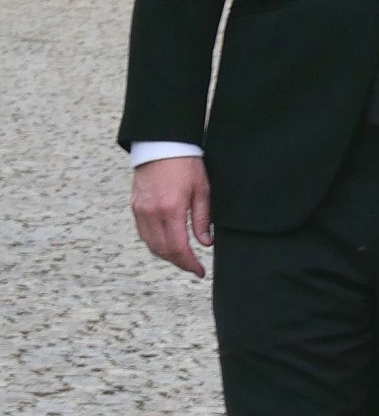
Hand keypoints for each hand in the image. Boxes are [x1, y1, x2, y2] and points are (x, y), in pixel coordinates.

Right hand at [131, 157, 211, 277]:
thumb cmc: (186, 163)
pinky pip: (143, 233)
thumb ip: (202, 219)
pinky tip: (167, 243)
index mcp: (171, 210)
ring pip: (150, 244)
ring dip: (166, 255)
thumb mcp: (202, 190)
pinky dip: (154, 243)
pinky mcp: (135, 205)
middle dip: (179, 263)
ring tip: (182, 257)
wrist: (162, 144)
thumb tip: (205, 243)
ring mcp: (140, 210)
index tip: (200, 272)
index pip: (179, 248)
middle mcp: (152, 213)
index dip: (190, 264)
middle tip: (193, 267)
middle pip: (163, 251)